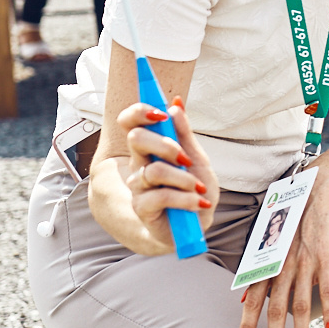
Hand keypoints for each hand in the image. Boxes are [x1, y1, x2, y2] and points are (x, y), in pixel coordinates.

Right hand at [111, 96, 216, 253]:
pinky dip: (185, 199)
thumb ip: (184, 133)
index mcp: (150, 148)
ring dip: (183, 179)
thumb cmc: (195, 190)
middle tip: (186, 159)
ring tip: (198, 188)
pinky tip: (196, 203)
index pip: (130, 122)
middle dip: (166, 145)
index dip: (139, 112)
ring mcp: (139, 186)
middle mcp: (140, 164)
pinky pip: (159, 196)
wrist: (197, 223)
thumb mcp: (196, 158)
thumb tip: (176, 104)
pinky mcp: (142, 208)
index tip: (161, 113)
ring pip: (153, 171)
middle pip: (136, 139)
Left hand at [240, 174, 328, 327]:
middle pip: (275, 309)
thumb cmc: (289, 223)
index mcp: (266, 266)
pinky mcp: (325, 259)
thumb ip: (256, 276)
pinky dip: (328, 312)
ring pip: (300, 305)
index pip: (252, 302)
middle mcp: (282, 267)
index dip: (246, 326)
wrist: (314, 194)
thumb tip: (241, 300)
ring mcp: (304, 264)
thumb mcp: (266, 247)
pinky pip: (326, 290)